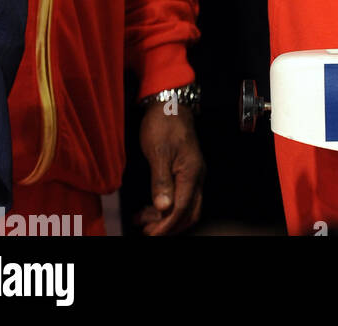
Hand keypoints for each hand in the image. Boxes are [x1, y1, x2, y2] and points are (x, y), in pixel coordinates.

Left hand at [137, 102, 203, 236]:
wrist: (169, 103)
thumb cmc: (164, 124)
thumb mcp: (158, 152)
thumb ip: (161, 181)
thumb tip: (163, 207)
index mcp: (191, 172)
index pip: (181, 209)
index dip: (165, 226)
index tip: (149, 235)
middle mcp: (196, 176)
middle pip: (189, 213)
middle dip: (168, 227)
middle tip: (146, 231)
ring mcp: (192, 173)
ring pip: (185, 206)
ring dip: (165, 218)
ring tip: (142, 220)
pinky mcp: (185, 170)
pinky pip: (180, 196)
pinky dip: (166, 207)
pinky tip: (149, 207)